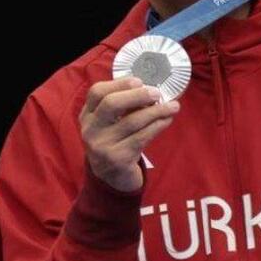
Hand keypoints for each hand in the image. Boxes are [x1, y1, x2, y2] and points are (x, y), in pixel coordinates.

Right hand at [81, 77, 179, 192]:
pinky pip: (142, 137)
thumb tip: (150, 89)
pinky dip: (158, 126)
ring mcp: (103, 146)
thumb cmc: (115, 143)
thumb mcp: (108, 124)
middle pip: (111, 104)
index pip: (96, 92)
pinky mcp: (118, 159)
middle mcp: (90, 130)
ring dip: (156, 111)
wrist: (111, 179)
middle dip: (137, 95)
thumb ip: (122, 107)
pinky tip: (167, 120)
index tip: (139, 81)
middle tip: (157, 93)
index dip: (119, 83)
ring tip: (173, 106)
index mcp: (87, 116)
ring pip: (132, 121)